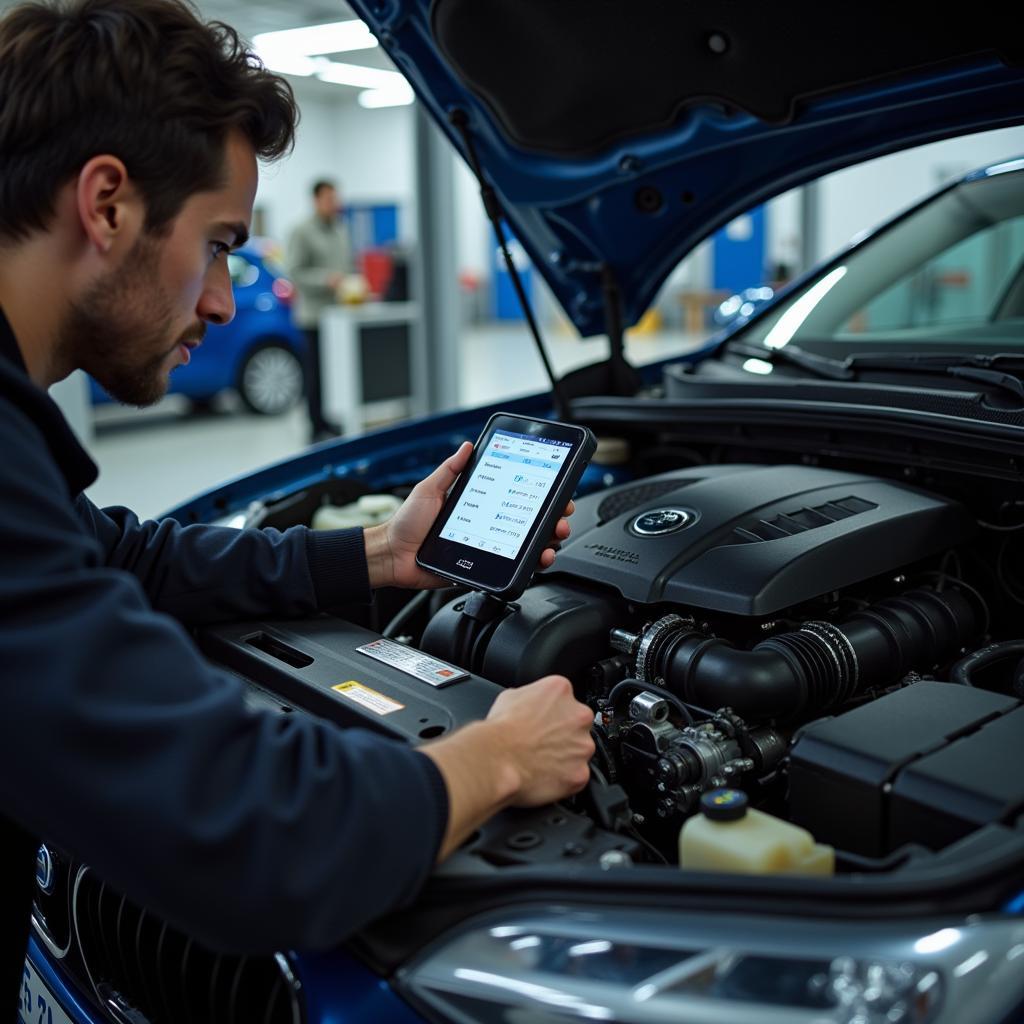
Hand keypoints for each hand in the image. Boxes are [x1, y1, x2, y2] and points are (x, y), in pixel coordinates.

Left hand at [364, 441, 574, 589]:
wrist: (392, 556)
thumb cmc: (406, 523)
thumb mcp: (429, 489)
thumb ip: (449, 470)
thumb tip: (467, 446)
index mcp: (479, 506)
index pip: (515, 498)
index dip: (538, 497)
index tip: (555, 492)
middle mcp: (487, 526)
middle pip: (528, 524)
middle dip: (552, 520)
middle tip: (560, 518)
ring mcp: (487, 548)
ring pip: (524, 548)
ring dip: (546, 543)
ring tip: (552, 540)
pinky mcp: (481, 568)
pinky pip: (508, 569)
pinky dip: (528, 566)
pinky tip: (537, 560)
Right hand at [484, 675, 594, 805]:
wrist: (496, 759)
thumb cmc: (499, 730)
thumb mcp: (510, 696)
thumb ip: (531, 696)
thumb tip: (531, 703)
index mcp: (561, 690)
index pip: (565, 698)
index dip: (553, 712)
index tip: (544, 721)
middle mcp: (579, 715)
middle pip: (578, 723)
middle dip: (564, 733)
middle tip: (542, 742)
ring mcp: (583, 746)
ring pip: (580, 750)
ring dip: (566, 755)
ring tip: (540, 761)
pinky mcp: (580, 772)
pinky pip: (576, 775)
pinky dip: (563, 777)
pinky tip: (544, 775)